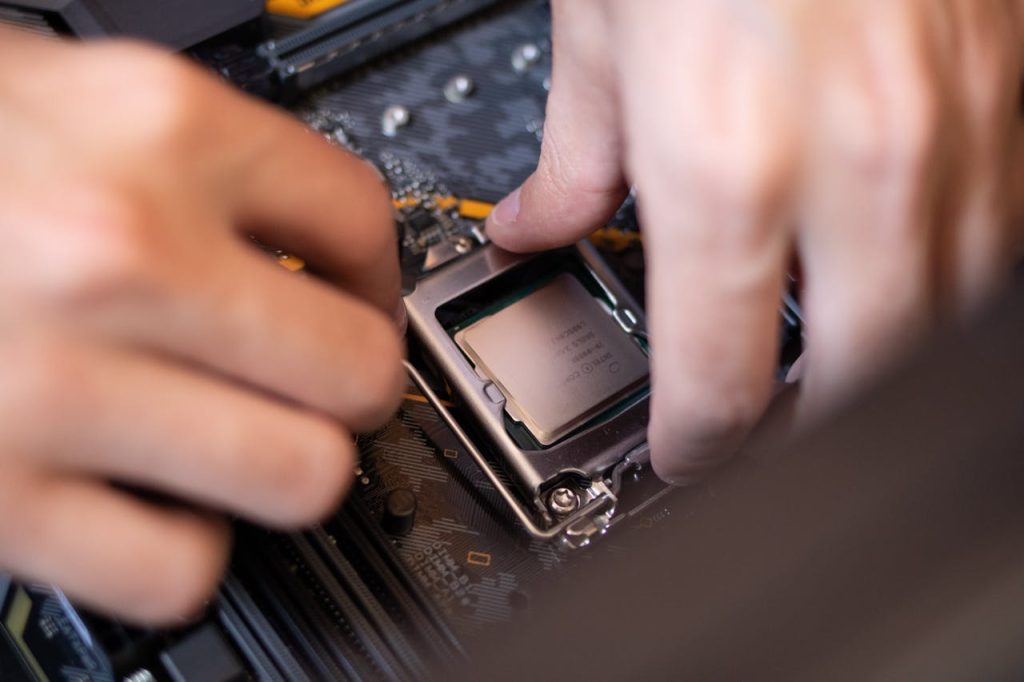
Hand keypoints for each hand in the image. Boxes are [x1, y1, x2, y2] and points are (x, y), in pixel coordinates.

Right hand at [0, 30, 404, 621]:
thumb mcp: (57, 89)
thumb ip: (194, 162)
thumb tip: (299, 238)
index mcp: (154, 125)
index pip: (358, 221)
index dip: (375, 273)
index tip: (356, 299)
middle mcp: (123, 248)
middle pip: (357, 368)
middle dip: (346, 386)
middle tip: (306, 383)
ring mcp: (58, 382)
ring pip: (301, 478)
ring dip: (283, 470)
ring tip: (232, 443)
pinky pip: (178, 569)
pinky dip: (179, 550)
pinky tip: (140, 500)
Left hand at [487, 0, 1023, 481]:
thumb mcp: (599, 25)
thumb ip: (571, 154)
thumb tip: (534, 221)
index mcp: (726, 160)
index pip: (719, 382)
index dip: (696, 446)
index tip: (682, 455)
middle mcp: (852, 159)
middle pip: (855, 380)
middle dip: (800, 432)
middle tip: (754, 434)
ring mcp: (947, 126)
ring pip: (946, 316)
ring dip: (879, 363)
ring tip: (818, 370)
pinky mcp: (1002, 88)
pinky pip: (996, 230)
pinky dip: (943, 279)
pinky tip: (893, 272)